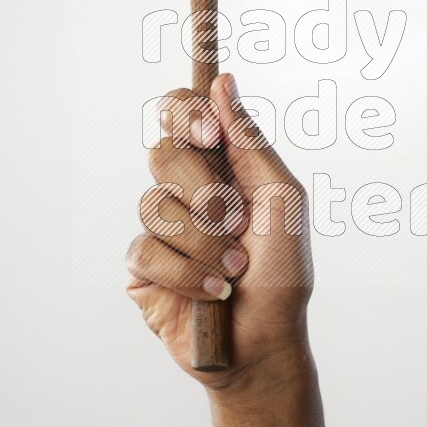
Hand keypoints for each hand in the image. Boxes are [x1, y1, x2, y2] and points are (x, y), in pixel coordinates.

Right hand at [126, 73, 313, 391]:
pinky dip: (186, 272)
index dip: (186, 114)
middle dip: (204, 191)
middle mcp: (185, 190)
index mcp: (220, 165)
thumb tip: (222, 82)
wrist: (266, 344)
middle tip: (235, 223)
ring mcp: (161, 228)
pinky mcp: (143, 268)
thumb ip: (251, 142)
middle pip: (161, 152)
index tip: (211, 137)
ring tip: (234, 269)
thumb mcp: (283, 201)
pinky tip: (212, 291)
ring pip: (153, 204)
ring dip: (203, 242)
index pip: (180, 112)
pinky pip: (145, 249)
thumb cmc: (283, 274)